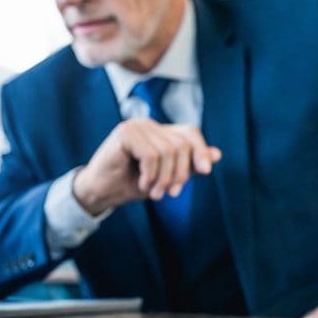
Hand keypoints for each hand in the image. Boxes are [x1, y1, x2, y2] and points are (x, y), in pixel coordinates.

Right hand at [73, 120, 221, 214]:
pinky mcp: (124, 134)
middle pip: (181, 144)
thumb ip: (187, 165)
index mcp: (157, 131)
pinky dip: (151, 176)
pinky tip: (142, 184)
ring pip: (168, 152)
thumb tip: (217, 154)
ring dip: (163, 179)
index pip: (189, 132)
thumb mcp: (164, 177)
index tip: (205, 172)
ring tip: (154, 192)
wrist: (99, 192)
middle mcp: (147, 124)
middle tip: (169, 193)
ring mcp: (135, 126)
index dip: (200, 151)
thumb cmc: (129, 183)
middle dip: (179, 174)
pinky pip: (151, 155)